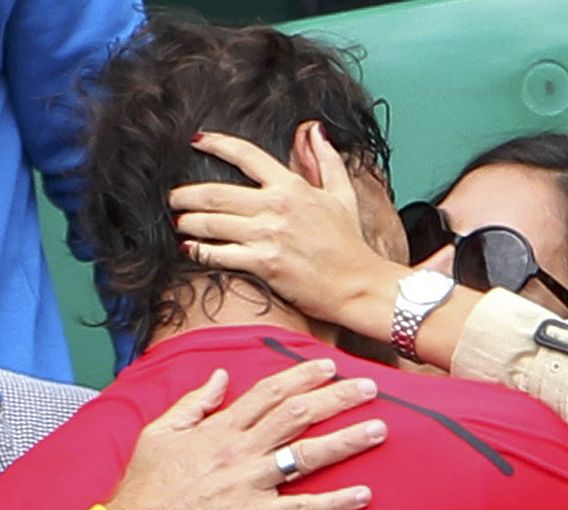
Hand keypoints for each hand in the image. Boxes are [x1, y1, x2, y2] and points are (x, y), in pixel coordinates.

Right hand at [94, 359, 385, 509]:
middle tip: (369, 387)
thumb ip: (195, 401)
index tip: (330, 366)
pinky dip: (335, 502)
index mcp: (221, 428)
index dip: (303, 376)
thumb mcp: (160, 431)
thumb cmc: (146, 483)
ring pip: (307, 456)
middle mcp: (240, 451)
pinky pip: (302, 509)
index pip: (270, 392)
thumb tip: (223, 375)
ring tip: (379, 429)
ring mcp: (250, 484)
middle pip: (297, 416)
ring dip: (346, 441)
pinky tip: (363, 493)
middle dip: (337, 398)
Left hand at [169, 127, 391, 323]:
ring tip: (178, 223)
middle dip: (185, 195)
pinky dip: (199, 252)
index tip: (196, 140)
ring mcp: (269, 235)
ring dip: (188, 222)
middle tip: (173, 197)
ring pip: (212, 223)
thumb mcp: (343, 195)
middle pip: (216, 193)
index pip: (246, 155)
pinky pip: (219, 254)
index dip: (216, 144)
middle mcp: (277, 207)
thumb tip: (315, 130)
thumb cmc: (350, 244)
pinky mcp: (264, 263)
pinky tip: (189, 251)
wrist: (358, 285)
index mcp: (293, 187)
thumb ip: (326, 160)